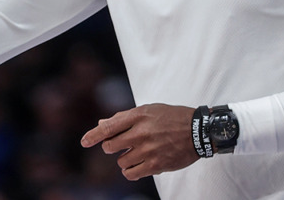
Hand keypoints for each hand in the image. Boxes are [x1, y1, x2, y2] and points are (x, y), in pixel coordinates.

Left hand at [80, 103, 198, 180]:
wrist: (199, 131)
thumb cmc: (172, 118)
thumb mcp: (149, 110)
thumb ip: (124, 118)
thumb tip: (101, 124)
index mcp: (139, 115)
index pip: (109, 127)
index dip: (93, 135)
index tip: (84, 142)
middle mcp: (141, 132)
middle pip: (110, 146)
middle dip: (111, 147)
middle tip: (121, 145)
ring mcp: (148, 149)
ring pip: (121, 161)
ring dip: (125, 159)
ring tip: (139, 153)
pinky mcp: (156, 164)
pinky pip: (131, 173)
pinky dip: (131, 171)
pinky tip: (139, 165)